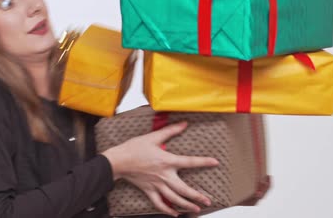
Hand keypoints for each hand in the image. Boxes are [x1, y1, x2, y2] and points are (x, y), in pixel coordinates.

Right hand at [101, 121, 218, 216]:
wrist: (118, 160)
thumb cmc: (134, 148)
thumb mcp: (152, 137)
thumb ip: (170, 131)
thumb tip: (184, 124)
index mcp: (167, 161)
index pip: (189, 162)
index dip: (203, 162)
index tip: (214, 162)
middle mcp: (164, 176)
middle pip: (184, 189)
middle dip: (197, 196)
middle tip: (208, 201)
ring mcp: (156, 185)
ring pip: (174, 199)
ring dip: (186, 206)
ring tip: (196, 209)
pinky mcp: (149, 191)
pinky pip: (159, 204)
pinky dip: (168, 211)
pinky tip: (175, 213)